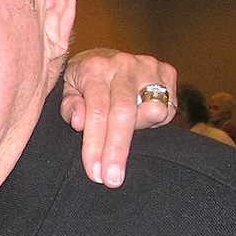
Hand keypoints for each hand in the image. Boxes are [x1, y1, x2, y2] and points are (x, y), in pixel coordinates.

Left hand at [61, 48, 176, 187]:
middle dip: (118, 150)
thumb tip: (80, 123)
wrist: (103, 55)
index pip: (96, 112)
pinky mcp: (167, 70)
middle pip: (124, 113)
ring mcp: (148, 66)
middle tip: (112, 180)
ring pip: (152, 110)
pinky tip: (139, 120)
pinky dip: (155, 121)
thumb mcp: (67, 90)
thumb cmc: (82, 81)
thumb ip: (70, 107)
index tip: (95, 173)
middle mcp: (122, 65)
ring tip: (122, 142)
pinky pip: (169, 107)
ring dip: (139, 132)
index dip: (96, 145)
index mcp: (94, 68)